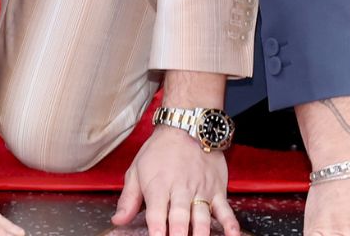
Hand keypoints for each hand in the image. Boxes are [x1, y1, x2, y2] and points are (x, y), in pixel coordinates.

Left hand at [113, 125, 238, 235]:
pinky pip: (225, 210)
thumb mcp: (137, 170)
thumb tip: (118, 221)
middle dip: (179, 235)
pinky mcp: (217, 190)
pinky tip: (232, 235)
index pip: (156, 214)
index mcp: (158, 186)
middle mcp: (180, 190)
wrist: (186, 125)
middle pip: (180, 218)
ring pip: (202, 217)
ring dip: (200, 234)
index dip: (157, 231)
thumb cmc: (159, 151)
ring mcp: (201, 191)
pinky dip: (230, 224)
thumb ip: (128, 199)